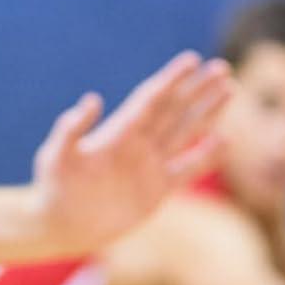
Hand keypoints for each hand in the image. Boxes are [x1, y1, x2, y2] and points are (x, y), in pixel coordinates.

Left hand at [30, 51, 231, 254]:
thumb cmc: (54, 188)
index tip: (191, 59)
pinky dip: (207, 156)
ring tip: (229, 89)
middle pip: (174, 110)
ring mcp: (150, 165)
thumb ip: (70, 130)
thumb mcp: (56, 157)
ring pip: (185, 132)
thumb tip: (91, 100)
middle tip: (222, 67)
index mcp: (118, 132)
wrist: (61, 225)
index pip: (151, 99)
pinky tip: (225, 140)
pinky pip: (187, 168)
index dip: (171, 79)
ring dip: (207, 112)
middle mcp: (138, 144)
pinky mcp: (157, 189)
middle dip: (197, 89)